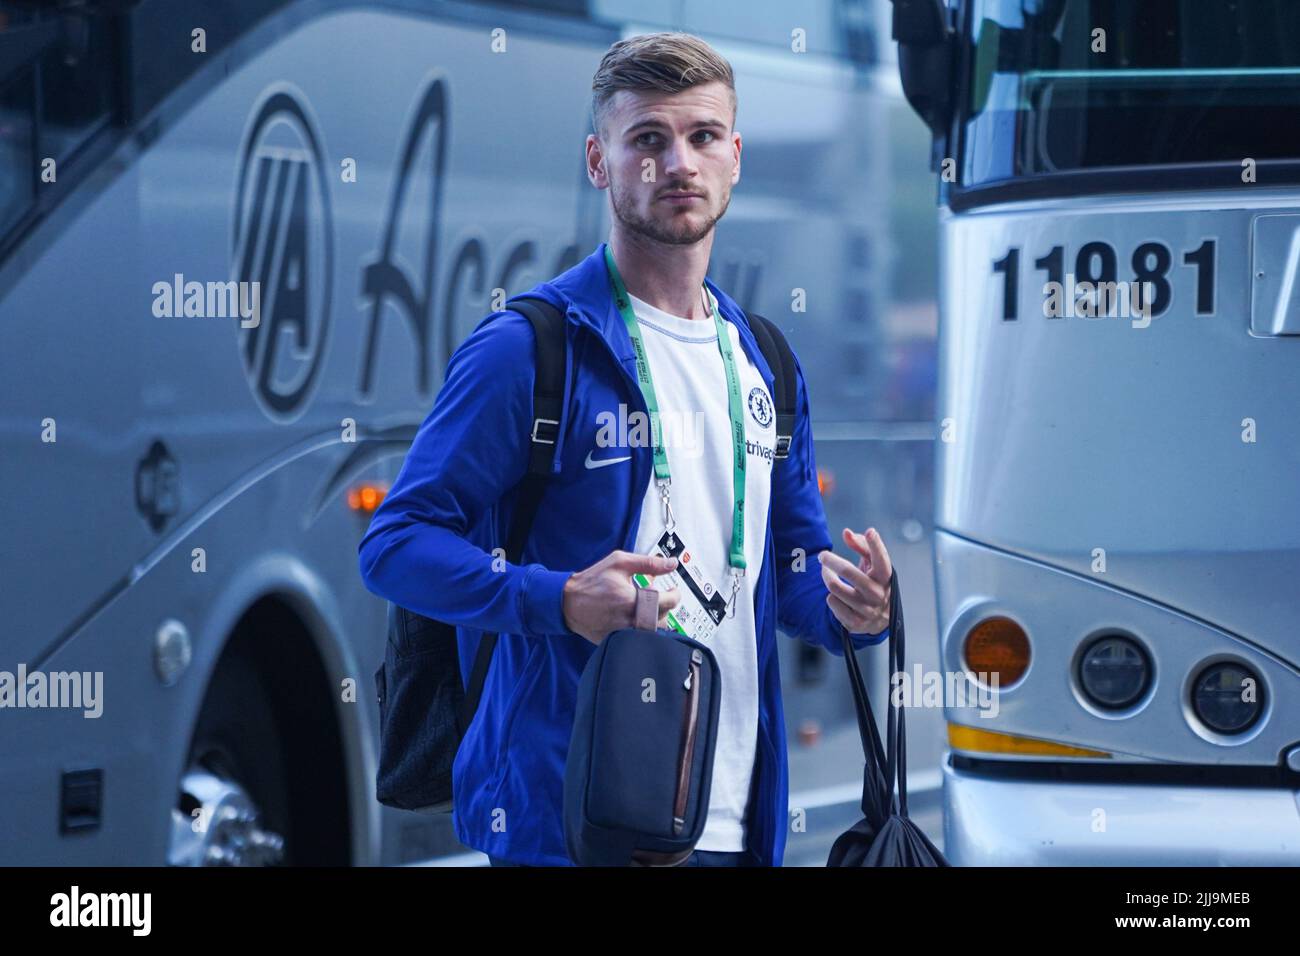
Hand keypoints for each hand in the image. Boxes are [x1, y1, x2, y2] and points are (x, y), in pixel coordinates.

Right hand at [562, 550, 681, 644]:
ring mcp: (624, 634)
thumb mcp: (619, 563)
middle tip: (655, 597)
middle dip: (663, 606)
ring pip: (654, 632)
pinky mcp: (618, 641)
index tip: (674, 590)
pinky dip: (642, 628)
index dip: (675, 594)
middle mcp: (630, 620)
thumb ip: (648, 563)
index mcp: (632, 599)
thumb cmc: (592, 581)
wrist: (567, 603)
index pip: (667, 602)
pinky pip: (640, 638)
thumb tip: (672, 563)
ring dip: (655, 619)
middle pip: (664, 619)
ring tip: (645, 608)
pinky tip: (633, 616)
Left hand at [818, 527, 891, 635]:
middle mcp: (878, 594)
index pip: (882, 560)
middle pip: (848, 572)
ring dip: (827, 576)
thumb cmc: (874, 582)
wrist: (881, 618)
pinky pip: (832, 602)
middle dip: (831, 560)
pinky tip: (836, 595)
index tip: (870, 531)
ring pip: (834, 587)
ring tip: (827, 573)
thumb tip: (846, 533)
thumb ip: (861, 545)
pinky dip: (830, 596)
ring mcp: (867, 610)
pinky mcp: (855, 622)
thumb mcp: (873, 564)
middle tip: (822, 555)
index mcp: (886, 578)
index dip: (876, 545)